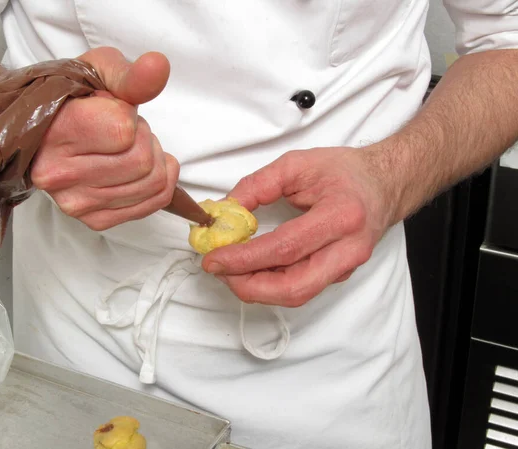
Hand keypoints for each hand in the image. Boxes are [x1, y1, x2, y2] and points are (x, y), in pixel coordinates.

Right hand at [30, 47, 178, 230]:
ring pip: (153, 183)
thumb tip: (159, 67)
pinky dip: (159, 182)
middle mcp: (59, 176)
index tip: (108, 108)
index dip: (128, 114)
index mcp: (54, 134)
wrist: (37, 130)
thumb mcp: (96, 70)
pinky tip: (137, 169)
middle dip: (144, 138)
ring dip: (152, 159)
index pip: (124, 130)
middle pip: (143, 162)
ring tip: (124, 148)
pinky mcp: (94, 220)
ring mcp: (76, 203)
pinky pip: (154, 203)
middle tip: (121, 130)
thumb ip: (129, 73)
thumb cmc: (68, 98)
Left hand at [201, 147, 393, 306]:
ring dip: (257, 289)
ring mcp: (347, 267)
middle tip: (218, 270)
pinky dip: (271, 284)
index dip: (244, 258)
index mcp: (340, 216)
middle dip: (248, 286)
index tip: (214, 258)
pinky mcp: (341, 275)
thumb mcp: (297, 165)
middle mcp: (348, 249)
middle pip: (293, 287)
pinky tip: (252, 269)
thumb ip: (258, 185)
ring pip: (297, 295)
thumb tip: (225, 211)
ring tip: (230, 270)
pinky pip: (302, 288)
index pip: (285, 248)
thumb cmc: (344, 171)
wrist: (384, 184)